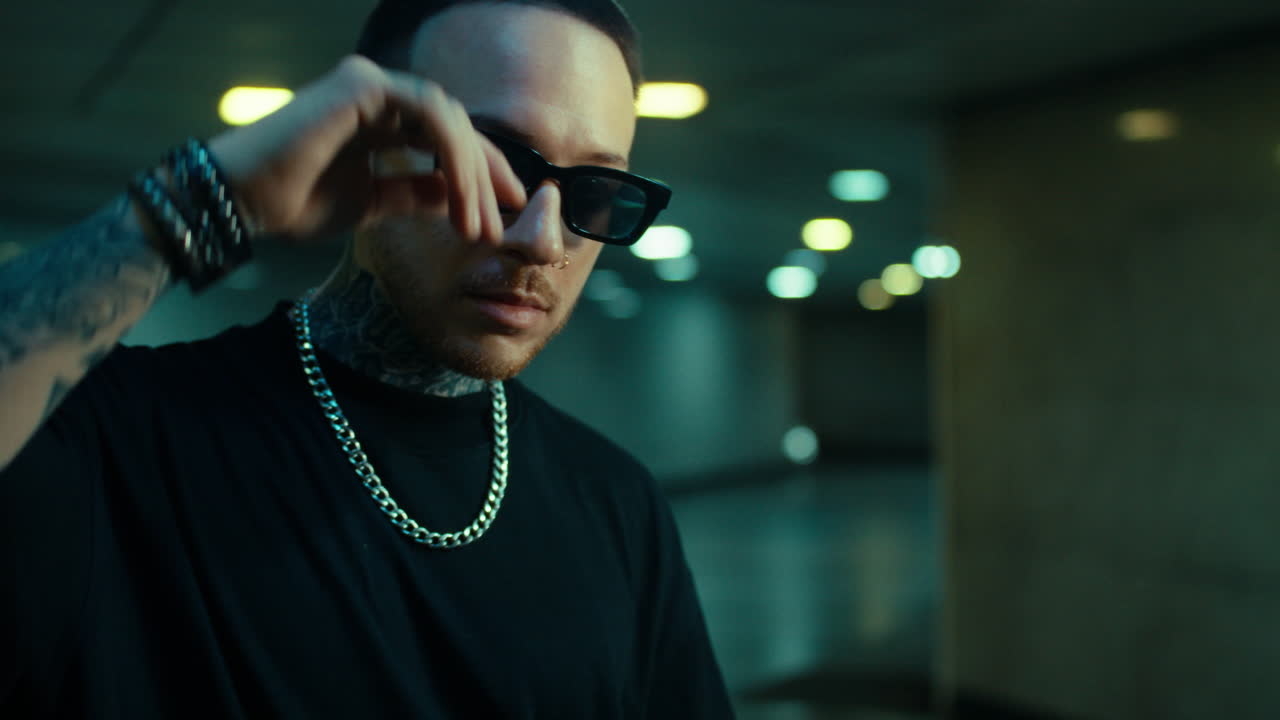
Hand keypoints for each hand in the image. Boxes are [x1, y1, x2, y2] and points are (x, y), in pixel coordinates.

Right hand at [204, 55, 525, 243]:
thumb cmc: (293, 202)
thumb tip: (458, 200)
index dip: (480, 174)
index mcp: (379, 117)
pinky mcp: (364, 85)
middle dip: (485, 178)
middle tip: (497, 227)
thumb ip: (415, 194)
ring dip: (472, 176)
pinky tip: (458, 199)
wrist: (243, 202)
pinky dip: (453, 159)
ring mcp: (371, 84)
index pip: (445, 139)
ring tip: (476, 225)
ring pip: (449, 122)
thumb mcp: (372, 204)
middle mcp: (378, 94)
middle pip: (455, 127)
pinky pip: (431, 118)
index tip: (503, 213)